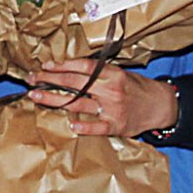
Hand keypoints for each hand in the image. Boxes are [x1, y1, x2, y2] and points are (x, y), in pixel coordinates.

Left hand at [27, 61, 176, 138]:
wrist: (160, 106)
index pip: (83, 67)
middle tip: (32, 79)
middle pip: (75, 83)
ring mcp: (113, 109)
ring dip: (54, 100)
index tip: (45, 66)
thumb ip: (99, 73)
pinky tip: (70, 124)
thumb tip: (70, 68)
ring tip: (36, 96)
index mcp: (112, 74)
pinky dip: (84, 126)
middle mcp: (111, 90)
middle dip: (50, 80)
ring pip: (78, 103)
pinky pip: (96, 127)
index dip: (62, 65)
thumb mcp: (121, 74)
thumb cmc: (136, 88)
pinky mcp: (116, 126)